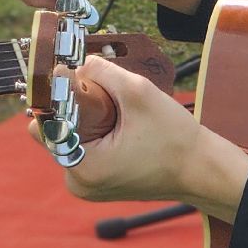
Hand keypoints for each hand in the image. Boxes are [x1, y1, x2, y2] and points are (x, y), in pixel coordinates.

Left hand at [62, 57, 247, 220]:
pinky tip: (120, 125)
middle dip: (73, 108)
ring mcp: (87, 185)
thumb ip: (102, 72)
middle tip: (104, 96)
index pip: (44, 124)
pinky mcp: (98, 181)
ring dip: (86, 118)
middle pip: (55, 130)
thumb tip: (75, 63)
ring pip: (70, 136)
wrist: (202, 169)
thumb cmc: (176, 138)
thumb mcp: (139, 93)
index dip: (57, 97)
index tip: (73, 77)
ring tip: (119, 114)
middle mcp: (78, 182)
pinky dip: (95, 131)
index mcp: (83, 168)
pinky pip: (83, 147)